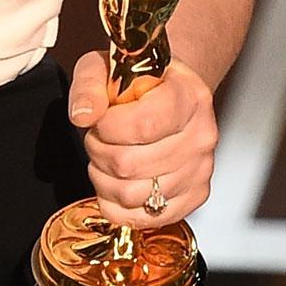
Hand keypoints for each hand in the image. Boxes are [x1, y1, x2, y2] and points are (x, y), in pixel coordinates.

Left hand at [67, 51, 216, 228]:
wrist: (166, 93)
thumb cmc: (138, 81)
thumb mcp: (106, 67)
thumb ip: (89, 85)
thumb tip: (84, 114)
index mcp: (189, 97)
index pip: (143, 125)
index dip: (108, 127)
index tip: (102, 119)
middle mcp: (201, 135)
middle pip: (131, 164)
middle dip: (98, 151)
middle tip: (100, 137)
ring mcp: (200, 170)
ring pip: (132, 195)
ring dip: (104, 178)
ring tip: (107, 156)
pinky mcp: (193, 197)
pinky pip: (142, 218)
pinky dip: (116, 204)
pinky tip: (115, 181)